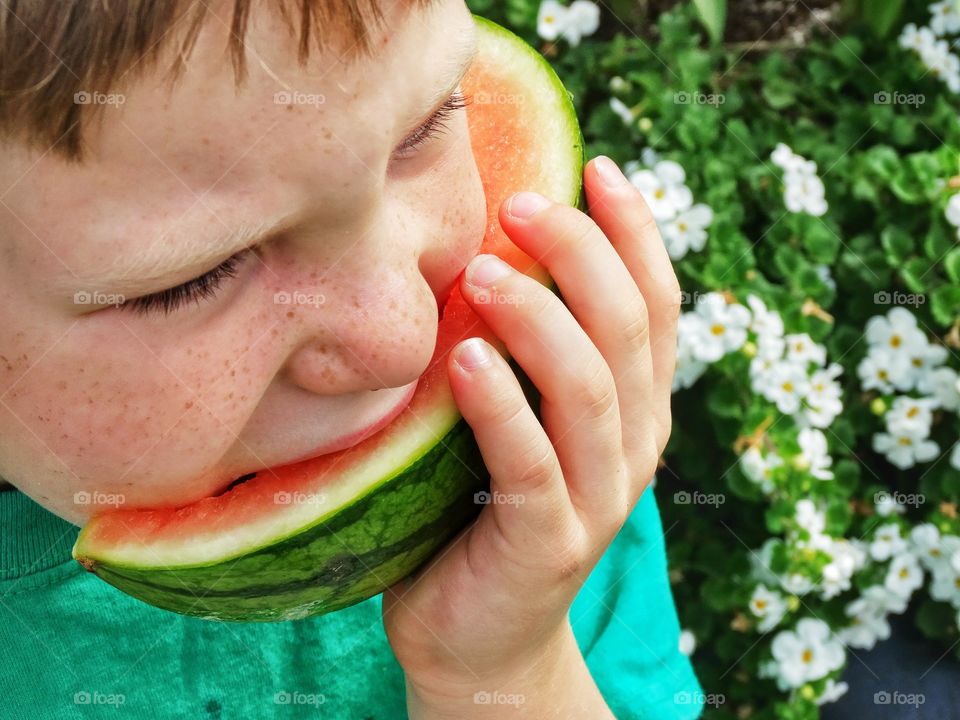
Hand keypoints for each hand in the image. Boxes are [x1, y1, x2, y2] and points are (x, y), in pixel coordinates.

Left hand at [381, 156, 681, 715]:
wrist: (481, 634)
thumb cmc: (486, 507)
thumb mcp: (524, 419)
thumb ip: (530, 353)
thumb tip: (495, 247)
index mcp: (636, 407)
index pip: (657, 304)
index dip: (637, 232)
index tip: (599, 167)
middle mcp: (634, 446)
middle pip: (627, 331)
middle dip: (581, 255)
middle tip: (520, 204)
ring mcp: (598, 499)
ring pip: (589, 390)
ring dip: (539, 320)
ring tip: (482, 273)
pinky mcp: (548, 544)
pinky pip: (532, 466)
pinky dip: (502, 408)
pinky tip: (463, 362)